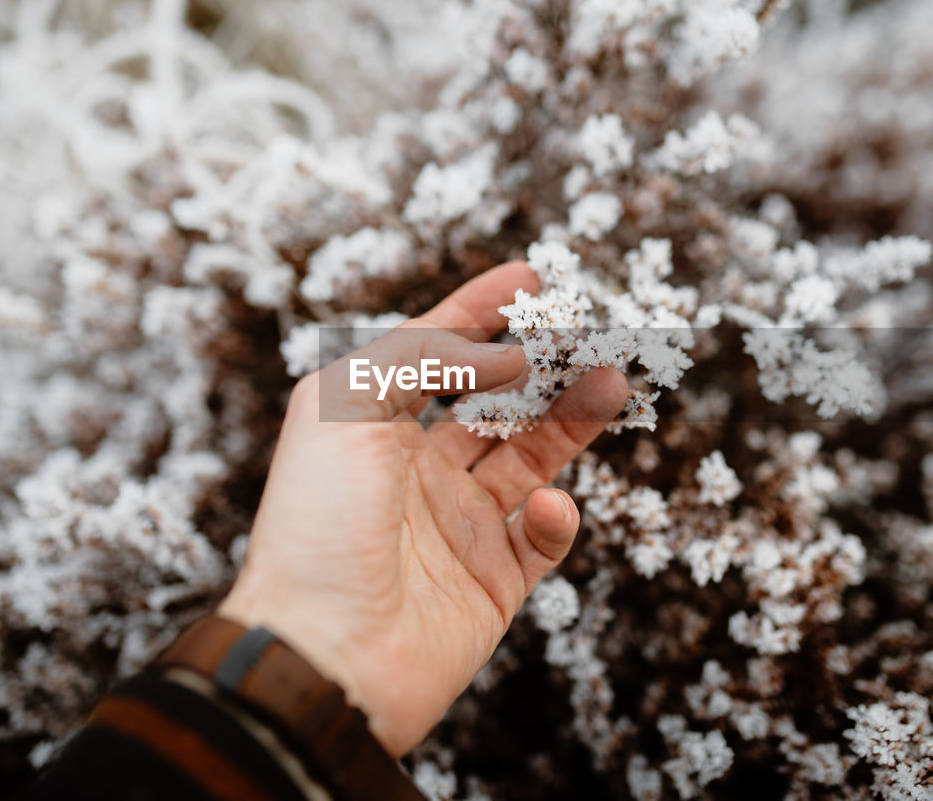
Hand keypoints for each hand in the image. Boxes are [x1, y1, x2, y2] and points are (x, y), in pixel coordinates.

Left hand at [218, 262, 627, 755]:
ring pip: (531, 458)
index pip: (434, 354)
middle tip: (594, 332)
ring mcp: (457, 528)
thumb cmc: (318, 524)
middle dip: (544, 364)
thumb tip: (506, 354)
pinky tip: (544, 506)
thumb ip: (422, 357)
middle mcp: (416, 474)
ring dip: (573, 419)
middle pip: (496, 402)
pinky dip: (554, 516)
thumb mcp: (342, 405)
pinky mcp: (491, 584)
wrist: (322, 654)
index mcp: (372, 429)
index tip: (530, 279)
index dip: (477, 312)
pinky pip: (541, 538)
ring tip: (614, 381)